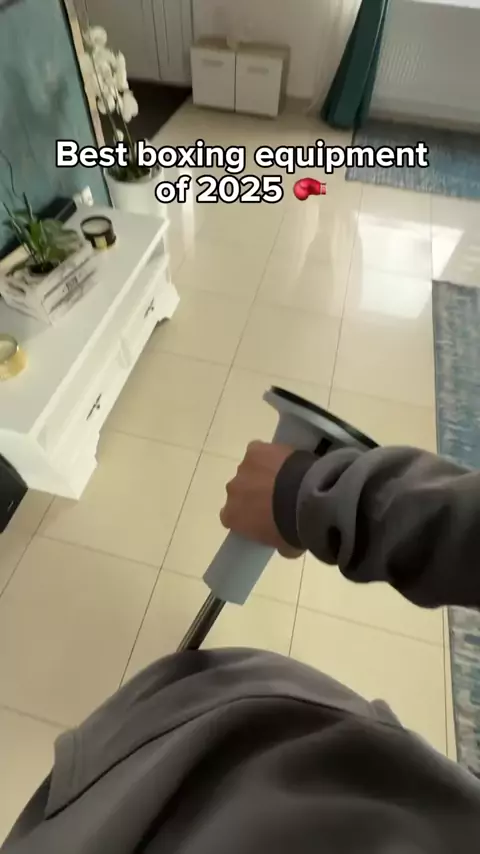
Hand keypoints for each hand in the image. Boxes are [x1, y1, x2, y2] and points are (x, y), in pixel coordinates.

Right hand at [220, 441, 303, 558]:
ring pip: (250, 470)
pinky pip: (258, 451)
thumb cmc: (294, 529)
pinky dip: (269, 455)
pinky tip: (284, 460)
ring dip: (263, 474)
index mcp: (232, 516)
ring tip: (286, 478)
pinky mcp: (255, 449)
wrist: (307, 499)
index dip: (245, 515)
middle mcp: (232, 490)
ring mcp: (243, 468)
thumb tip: (283, 543)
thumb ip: (278, 543)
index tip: (261, 517)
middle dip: (254, 493)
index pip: (231, 516)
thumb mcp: (285, 547)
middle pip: (239, 491)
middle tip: (278, 498)